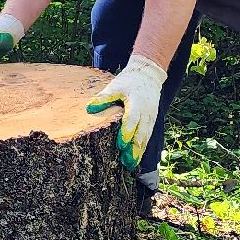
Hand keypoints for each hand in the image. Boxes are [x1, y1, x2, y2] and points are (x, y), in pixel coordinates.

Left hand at [86, 54, 167, 169]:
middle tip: (126, 162)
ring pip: (145, 138)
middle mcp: (146, 113)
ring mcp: (150, 118)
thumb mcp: (115, 86)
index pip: (132, 120)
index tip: (121, 144)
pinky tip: (135, 157)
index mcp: (137, 103)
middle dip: (134, 148)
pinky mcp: (151, 121)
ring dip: (138, 151)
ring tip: (130, 164)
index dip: (127, 132)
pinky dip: (142, 147)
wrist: (148, 75)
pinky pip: (147, 136)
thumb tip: (89, 108)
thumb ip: (104, 97)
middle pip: (141, 133)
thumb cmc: (129, 81)